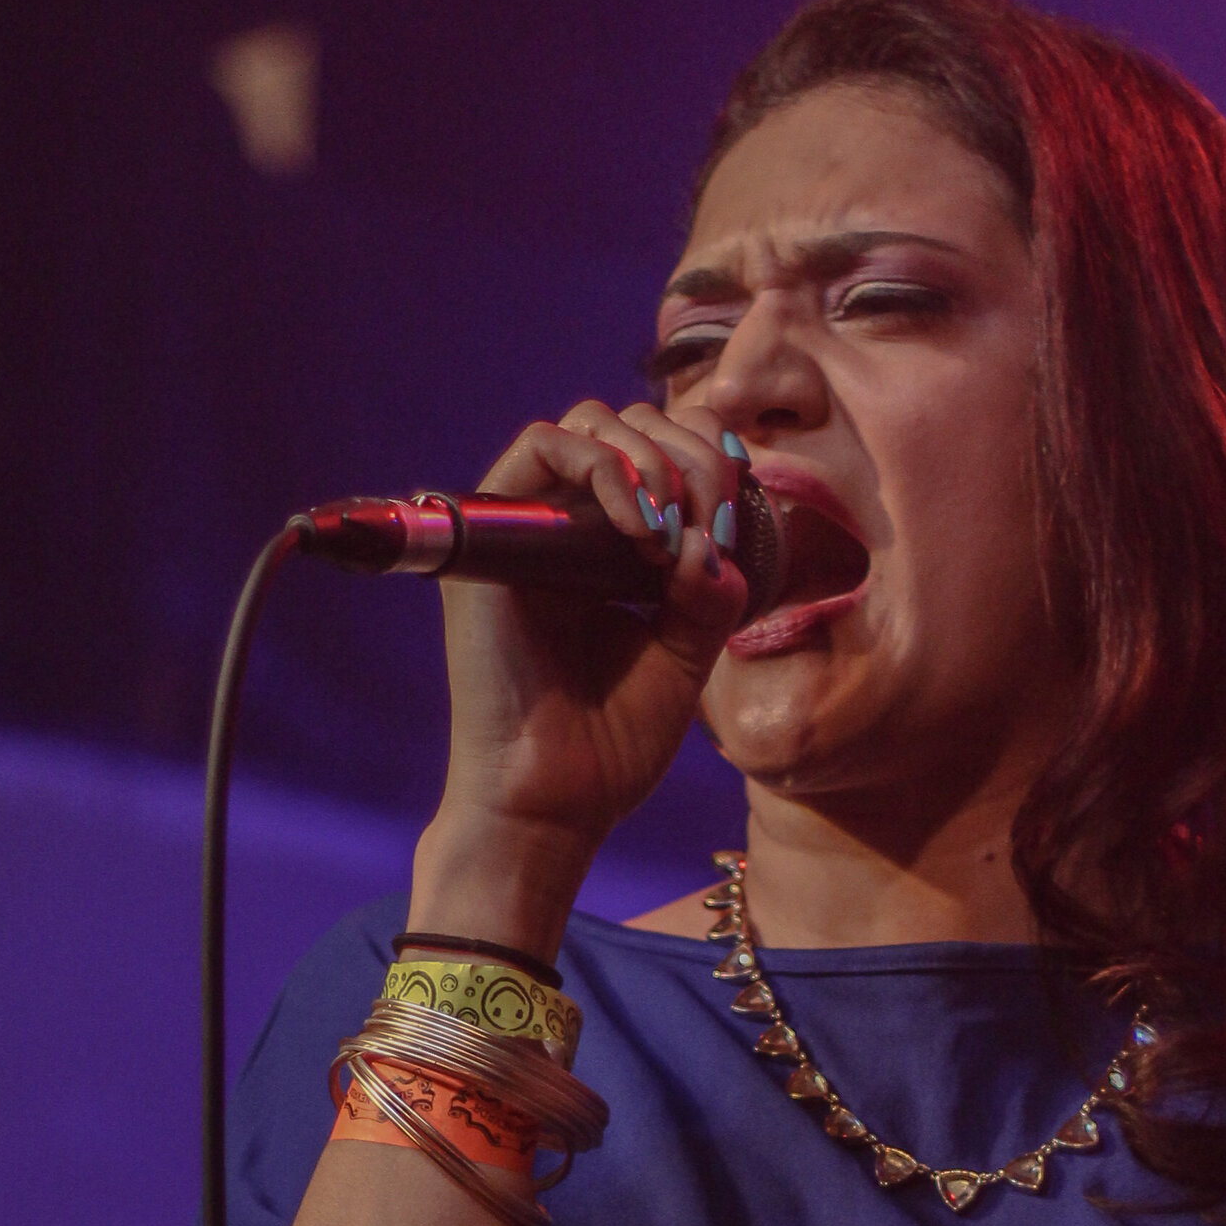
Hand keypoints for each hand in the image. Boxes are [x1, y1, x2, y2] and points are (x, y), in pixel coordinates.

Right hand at [425, 402, 753, 894]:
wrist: (553, 803)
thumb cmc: (612, 743)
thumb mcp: (688, 656)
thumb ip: (712, 590)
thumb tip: (712, 539)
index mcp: (609, 551)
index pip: (662, 453)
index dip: (710, 460)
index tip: (735, 518)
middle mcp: (564, 529)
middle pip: (631, 424)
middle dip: (691, 455)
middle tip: (711, 519)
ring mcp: (525, 530)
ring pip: (589, 423)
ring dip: (651, 457)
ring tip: (672, 525)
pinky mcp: (490, 539)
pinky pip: (540, 448)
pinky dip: (603, 466)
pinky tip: (642, 528)